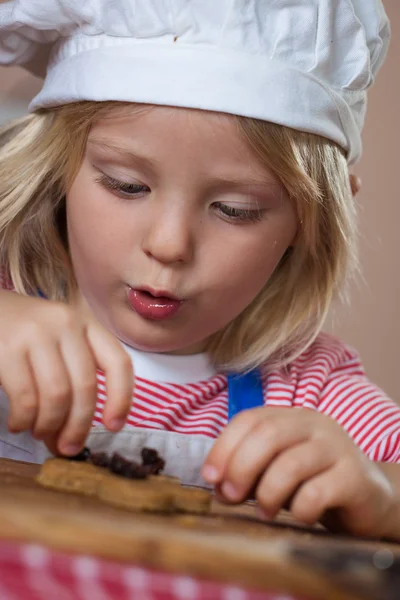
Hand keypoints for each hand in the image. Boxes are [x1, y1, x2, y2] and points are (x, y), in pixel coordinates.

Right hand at [0, 291, 132, 455]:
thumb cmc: (28, 336)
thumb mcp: (60, 344)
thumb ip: (73, 380)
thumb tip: (73, 439)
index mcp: (87, 324)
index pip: (118, 362)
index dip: (122, 398)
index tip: (114, 427)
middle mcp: (67, 324)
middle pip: (86, 386)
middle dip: (79, 426)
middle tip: (68, 448)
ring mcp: (37, 334)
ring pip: (57, 395)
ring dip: (49, 425)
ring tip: (39, 432)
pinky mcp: (8, 348)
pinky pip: (26, 397)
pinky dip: (24, 420)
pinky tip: (18, 424)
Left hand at [202, 407, 396, 538]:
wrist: (369, 497)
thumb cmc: (314, 481)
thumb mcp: (276, 471)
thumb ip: (249, 472)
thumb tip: (218, 485)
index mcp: (290, 417)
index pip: (249, 419)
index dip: (224, 446)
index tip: (210, 476)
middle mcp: (313, 424)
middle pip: (267, 434)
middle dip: (241, 467)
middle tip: (230, 496)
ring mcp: (336, 447)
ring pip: (290, 464)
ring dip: (268, 493)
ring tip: (264, 512)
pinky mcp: (354, 476)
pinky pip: (317, 492)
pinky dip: (299, 509)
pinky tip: (300, 516)